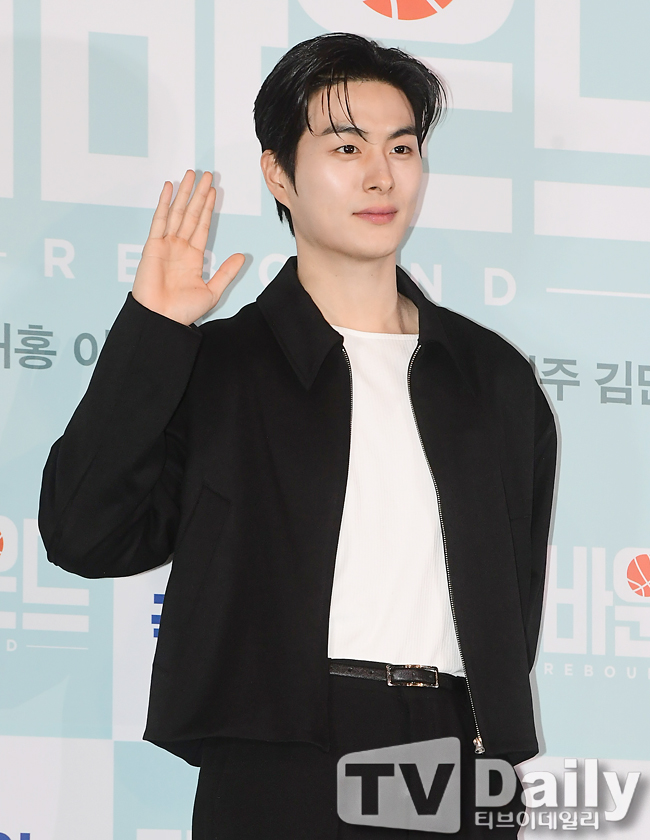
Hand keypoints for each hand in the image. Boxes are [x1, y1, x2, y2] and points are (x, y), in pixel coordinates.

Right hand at [132, 170, 244, 324]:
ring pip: (177, 212)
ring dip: (184, 193)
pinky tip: (169, 188)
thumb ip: (226, 272)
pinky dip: (164, 203)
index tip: (213, 191)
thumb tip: (242, 257)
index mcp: (193, 257)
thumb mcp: (212, 291)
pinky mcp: (152, 246)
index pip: (202, 226)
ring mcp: (166, 245)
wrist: (162, 319)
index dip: (208, 208)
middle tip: (206, 175)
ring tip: (191, 175)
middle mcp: (179, 248)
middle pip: (191, 214)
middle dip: (199, 194)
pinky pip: (159, 220)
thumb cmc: (182, 311)